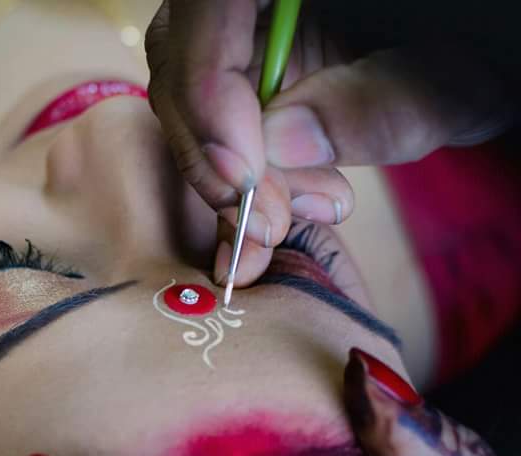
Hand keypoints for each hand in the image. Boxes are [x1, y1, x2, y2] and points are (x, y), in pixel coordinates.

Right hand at [146, 0, 516, 286]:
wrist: (474, 56)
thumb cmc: (482, 51)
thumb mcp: (454, 79)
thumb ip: (379, 104)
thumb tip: (280, 143)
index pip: (207, 13)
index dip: (208, 98)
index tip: (243, 182)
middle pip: (184, 62)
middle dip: (216, 154)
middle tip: (267, 222)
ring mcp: (248, 30)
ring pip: (193, 100)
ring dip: (233, 174)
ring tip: (294, 215)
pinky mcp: (253, 70)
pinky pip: (218, 120)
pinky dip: (243, 174)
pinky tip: (285, 204)